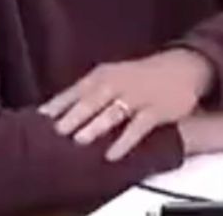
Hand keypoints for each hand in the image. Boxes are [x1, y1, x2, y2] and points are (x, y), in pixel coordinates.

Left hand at [38, 49, 214, 160]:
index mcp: (104, 75)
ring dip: (96, 126)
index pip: (76, 90)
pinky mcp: (157, 110)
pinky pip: (138, 127)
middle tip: (57, 131)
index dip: (58, 104)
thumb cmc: (140, 76)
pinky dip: (125, 141)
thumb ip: (89, 92)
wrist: (182, 67)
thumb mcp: (113, 76)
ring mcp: (138, 96)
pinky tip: (113, 154)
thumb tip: (59, 111)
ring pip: (113, 111)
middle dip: (74, 115)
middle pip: (92, 100)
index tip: (40, 118)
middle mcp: (118, 83)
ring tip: (80, 140)